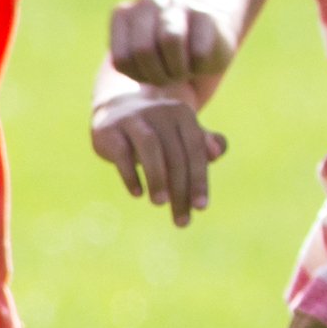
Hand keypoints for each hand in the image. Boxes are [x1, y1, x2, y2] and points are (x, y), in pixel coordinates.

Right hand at [91, 86, 228, 224]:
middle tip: (181, 219)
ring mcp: (133, 118)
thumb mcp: (183, 136)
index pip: (195, 150)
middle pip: (174, 154)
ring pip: (150, 147)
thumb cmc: (160, 130)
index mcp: (182, 114)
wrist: (118, 108)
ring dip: (157, 178)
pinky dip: (130, 174)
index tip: (201, 207)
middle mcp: (159, 111)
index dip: (199, 179)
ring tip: (160, 203)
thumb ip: (205, 145)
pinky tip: (138, 194)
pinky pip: (121, 152)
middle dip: (180, 189)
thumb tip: (218, 153)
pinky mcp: (109, 129)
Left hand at [108, 0, 235, 99]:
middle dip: (159, 75)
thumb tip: (147, 51)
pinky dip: (199, 67)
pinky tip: (199, 60)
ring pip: (170, 39)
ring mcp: (177, 2)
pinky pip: (198, 51)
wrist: (203, 47)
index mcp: (122, 14)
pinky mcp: (205, 13)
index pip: (122, 59)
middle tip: (170, 78)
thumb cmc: (164, 59)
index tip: (150, 75)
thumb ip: (128, 61)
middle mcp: (147, 1)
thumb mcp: (137, 64)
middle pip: (143, 50)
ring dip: (178, 70)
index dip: (139, 77)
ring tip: (183, 72)